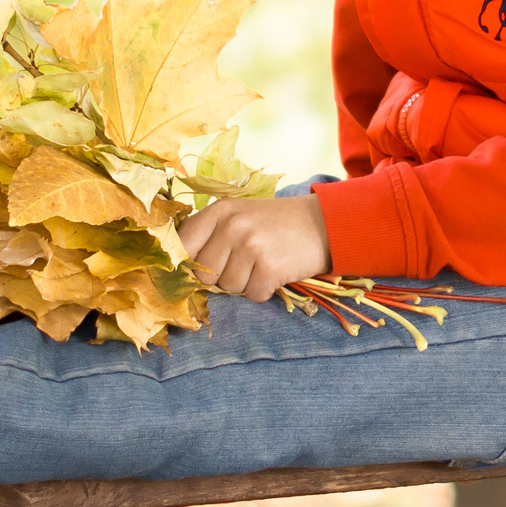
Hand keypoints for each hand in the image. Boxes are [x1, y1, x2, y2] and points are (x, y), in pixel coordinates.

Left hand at [178, 194, 332, 303]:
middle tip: (244, 263)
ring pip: (229, 288)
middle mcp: (233, 226)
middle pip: (204, 275)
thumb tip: (181, 268)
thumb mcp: (240, 216)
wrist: (323, 223)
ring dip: (245, 284)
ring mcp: (252, 246)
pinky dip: (264, 290)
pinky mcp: (270, 268)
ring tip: (262, 264)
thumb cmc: (276, 224)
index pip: (182, 245)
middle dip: (222, 277)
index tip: (201, 267)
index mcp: (220, 210)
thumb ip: (211, 235)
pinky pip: (253, 295)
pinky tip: (275, 272)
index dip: (188, 263)